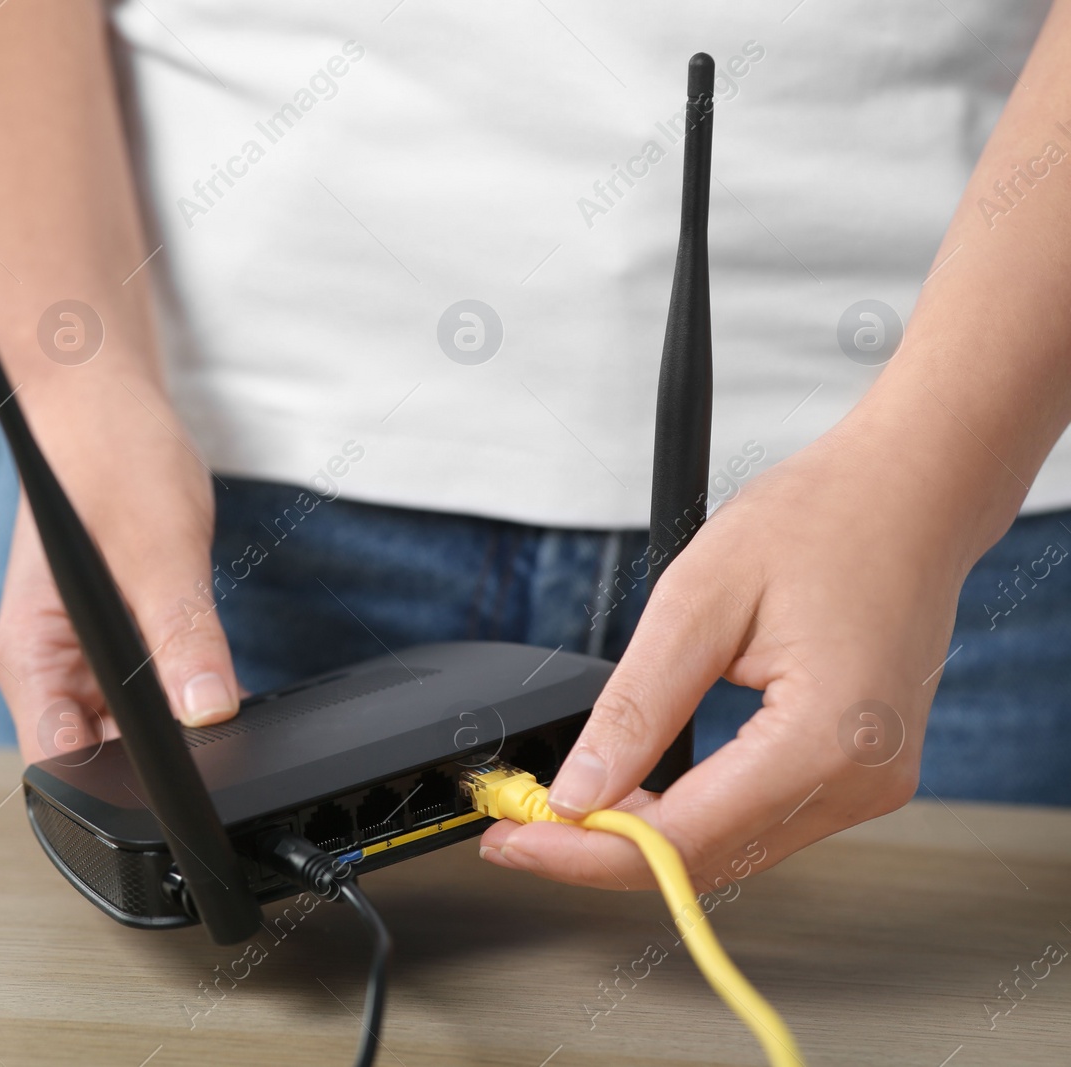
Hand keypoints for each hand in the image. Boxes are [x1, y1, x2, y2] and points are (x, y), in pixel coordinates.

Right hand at [0, 374, 240, 763]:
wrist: (101, 402)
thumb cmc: (104, 453)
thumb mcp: (159, 549)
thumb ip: (182, 637)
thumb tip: (207, 711)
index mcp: (30, 657)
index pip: (63, 765)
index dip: (120, 790)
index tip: (181, 792)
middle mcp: (46, 668)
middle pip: (99, 756)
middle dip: (158, 761)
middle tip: (215, 738)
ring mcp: (79, 658)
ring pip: (128, 728)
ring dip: (171, 723)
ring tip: (208, 687)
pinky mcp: (112, 642)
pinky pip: (146, 691)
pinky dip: (178, 689)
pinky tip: (206, 669)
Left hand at [479, 426, 973, 889]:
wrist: (911, 492)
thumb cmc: (821, 519)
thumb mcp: (697, 599)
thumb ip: (635, 708)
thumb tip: (577, 792)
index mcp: (827, 740)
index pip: (682, 840)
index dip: (585, 850)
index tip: (514, 838)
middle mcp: (861, 782)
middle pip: (705, 862)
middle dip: (601, 851)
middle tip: (516, 825)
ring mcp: (870, 786)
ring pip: (729, 853)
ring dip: (641, 840)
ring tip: (560, 809)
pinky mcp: (861, 776)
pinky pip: (758, 822)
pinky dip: (688, 818)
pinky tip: (631, 796)